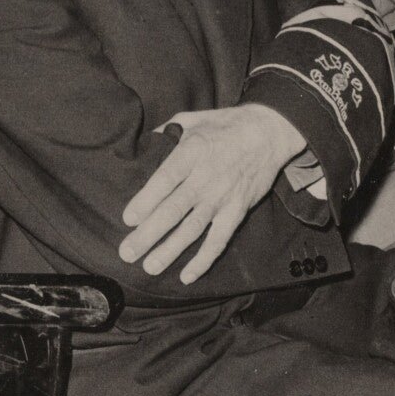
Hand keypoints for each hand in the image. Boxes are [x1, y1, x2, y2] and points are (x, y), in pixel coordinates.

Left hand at [119, 103, 300, 285]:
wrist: (267, 133)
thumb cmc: (224, 126)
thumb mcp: (191, 119)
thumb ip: (165, 132)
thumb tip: (141, 145)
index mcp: (191, 152)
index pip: (165, 180)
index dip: (146, 200)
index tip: (128, 218)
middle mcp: (206, 178)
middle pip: (173, 210)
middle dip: (148, 234)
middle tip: (127, 252)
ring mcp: (222, 197)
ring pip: (192, 230)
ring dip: (170, 251)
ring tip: (149, 267)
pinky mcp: (237, 211)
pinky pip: (218, 240)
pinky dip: (204, 260)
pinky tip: (186, 276)